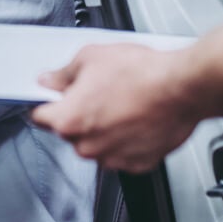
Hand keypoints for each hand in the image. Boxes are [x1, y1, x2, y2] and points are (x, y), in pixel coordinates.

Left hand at [32, 43, 222, 172]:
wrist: (183, 87)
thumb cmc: (143, 73)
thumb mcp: (91, 57)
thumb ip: (63, 74)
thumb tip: (50, 80)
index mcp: (69, 120)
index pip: (39, 117)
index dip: (46, 105)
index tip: (52, 100)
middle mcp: (87, 145)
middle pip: (70, 132)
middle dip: (79, 114)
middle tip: (99, 94)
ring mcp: (112, 157)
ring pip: (96, 144)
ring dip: (103, 129)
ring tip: (123, 104)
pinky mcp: (136, 164)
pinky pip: (121, 153)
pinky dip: (126, 140)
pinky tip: (136, 118)